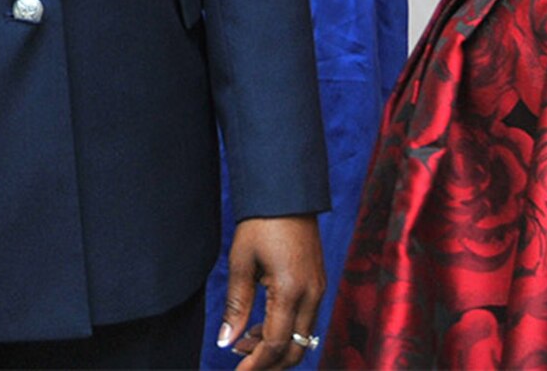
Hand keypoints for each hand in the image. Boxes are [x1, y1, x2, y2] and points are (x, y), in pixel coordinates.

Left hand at [216, 215, 325, 369]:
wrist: (287, 194)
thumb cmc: (260, 223)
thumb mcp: (241, 263)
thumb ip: (237, 306)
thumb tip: (227, 341)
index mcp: (291, 291)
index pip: (276, 344)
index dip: (256, 365)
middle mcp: (312, 295)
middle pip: (295, 350)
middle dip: (269, 364)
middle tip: (240, 365)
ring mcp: (318, 289)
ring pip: (301, 338)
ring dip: (275, 348)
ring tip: (242, 344)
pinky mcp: (318, 283)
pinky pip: (304, 320)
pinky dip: (284, 331)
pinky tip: (260, 327)